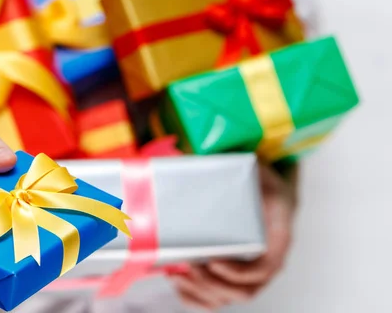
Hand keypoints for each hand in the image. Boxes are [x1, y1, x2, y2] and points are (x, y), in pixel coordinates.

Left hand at [171, 164, 297, 310]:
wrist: (262, 189)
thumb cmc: (260, 182)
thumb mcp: (260, 172)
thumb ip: (250, 170)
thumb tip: (208, 159)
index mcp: (277, 240)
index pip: (263, 269)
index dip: (237, 272)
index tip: (213, 260)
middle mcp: (265, 263)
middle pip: (244, 291)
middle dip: (213, 283)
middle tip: (190, 265)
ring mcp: (247, 272)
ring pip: (227, 298)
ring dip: (201, 292)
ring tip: (179, 275)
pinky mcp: (229, 274)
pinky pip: (215, 298)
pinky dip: (195, 297)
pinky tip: (179, 284)